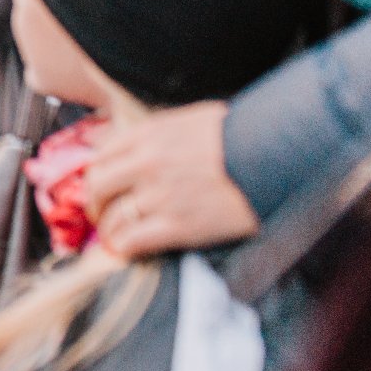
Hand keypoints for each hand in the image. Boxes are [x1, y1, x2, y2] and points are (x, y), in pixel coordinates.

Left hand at [86, 101, 258, 258]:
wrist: (276, 159)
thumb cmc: (238, 137)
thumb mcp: (187, 119)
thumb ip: (150, 132)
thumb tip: (112, 137)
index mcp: (148, 134)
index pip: (100, 155)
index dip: (95, 175)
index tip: (100, 187)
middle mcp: (146, 163)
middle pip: (98, 187)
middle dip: (95, 203)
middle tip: (101, 213)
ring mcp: (160, 195)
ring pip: (112, 219)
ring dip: (110, 231)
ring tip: (116, 236)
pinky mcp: (178, 226)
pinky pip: (133, 241)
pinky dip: (125, 248)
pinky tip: (128, 250)